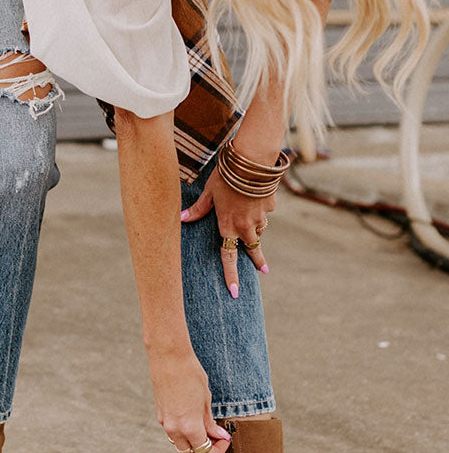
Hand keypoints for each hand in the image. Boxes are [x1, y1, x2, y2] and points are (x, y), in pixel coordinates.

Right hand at [148, 345, 230, 452]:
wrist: (169, 357)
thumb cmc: (191, 374)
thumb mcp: (206, 400)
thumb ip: (210, 422)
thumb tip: (218, 436)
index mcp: (189, 427)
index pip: (205, 452)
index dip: (218, 450)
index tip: (225, 439)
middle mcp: (174, 429)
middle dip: (204, 451)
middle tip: (216, 437)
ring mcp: (165, 422)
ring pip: (179, 444)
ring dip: (192, 442)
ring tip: (205, 427)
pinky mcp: (161, 414)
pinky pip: (173, 431)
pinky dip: (183, 431)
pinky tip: (193, 418)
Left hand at [181, 165, 275, 297]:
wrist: (252, 160)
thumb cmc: (226, 175)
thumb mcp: (209, 192)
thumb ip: (199, 209)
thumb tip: (182, 219)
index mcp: (228, 226)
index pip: (228, 257)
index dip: (231, 276)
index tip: (235, 291)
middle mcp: (246, 226)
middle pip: (252, 249)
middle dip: (258, 260)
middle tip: (263, 270)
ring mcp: (260, 217)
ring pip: (259, 230)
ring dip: (256, 230)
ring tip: (251, 222)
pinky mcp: (270, 206)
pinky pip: (265, 213)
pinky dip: (260, 210)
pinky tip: (255, 197)